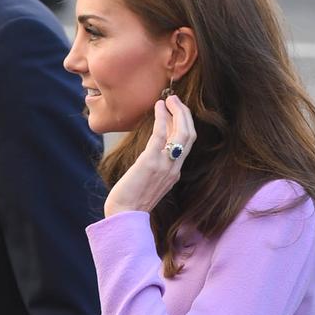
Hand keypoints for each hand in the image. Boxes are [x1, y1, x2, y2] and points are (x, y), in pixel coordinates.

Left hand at [104, 95, 195, 216]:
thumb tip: (153, 149)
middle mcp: (174, 168)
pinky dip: (162, 117)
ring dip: (176, 112)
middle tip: (175, 99)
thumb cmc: (131, 200)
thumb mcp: (150, 182)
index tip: (177, 111)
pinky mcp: (151, 161)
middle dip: (185, 114)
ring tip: (168, 99)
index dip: (185, 124)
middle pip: (189, 135)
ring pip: (181, 132)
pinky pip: (161, 134)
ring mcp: (165, 164)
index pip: (188, 143)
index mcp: (175, 172)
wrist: (124, 215)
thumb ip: (156, 167)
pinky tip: (158, 107)